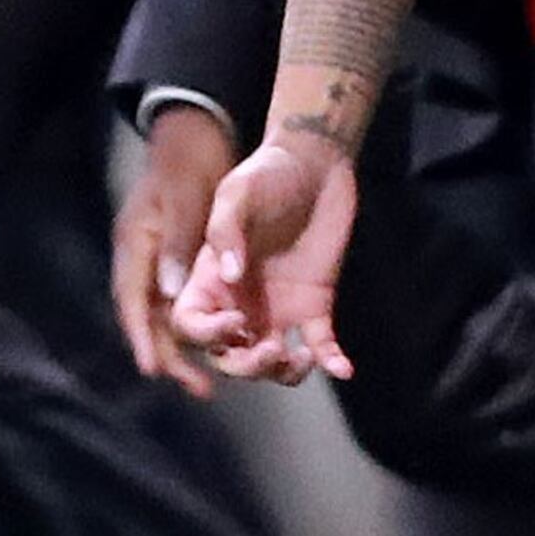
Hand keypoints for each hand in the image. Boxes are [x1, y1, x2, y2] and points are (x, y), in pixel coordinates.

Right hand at [111, 104, 236, 397]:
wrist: (214, 146)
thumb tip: (174, 290)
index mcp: (141, 253)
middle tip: (202, 389)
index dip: (145, 338)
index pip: (137, 304)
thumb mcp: (184, 194)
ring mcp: (196, 274)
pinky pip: (231, 310)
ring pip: (201, 323)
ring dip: (219, 350)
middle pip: (168, 324)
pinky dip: (250, 330)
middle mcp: (165, 271)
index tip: (154, 369)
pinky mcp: (227, 273)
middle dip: (183, 359)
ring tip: (243, 374)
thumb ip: (179, 239)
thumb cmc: (190, 165)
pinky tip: (271, 346)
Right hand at [168, 139, 360, 384]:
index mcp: (209, 279)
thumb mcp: (238, 193)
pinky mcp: (315, 303)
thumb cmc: (267, 172)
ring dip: (282, 372)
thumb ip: (226, 232)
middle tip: (272, 351)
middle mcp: (238, 300)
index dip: (206, 334)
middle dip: (245, 366)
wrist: (317, 163)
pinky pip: (319, 343)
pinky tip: (344, 369)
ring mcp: (277, 306)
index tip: (237, 321)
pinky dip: (331, 361)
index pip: (190, 324)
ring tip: (303, 358)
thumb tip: (230, 277)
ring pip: (270, 360)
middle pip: (228, 355)